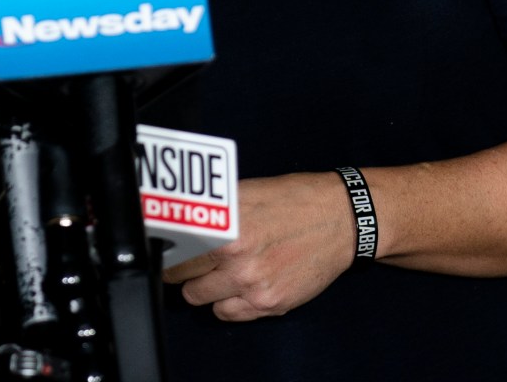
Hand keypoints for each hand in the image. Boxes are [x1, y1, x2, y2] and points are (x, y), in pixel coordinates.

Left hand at [164, 174, 354, 321]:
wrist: (341, 220)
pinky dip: (227, 302)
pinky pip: (228, 313)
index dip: (167, 248)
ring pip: (199, 298)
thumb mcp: (247, 192)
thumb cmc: (295, 200)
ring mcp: (255, 287)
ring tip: (217, 269)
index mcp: (228, 230)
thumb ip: (213, 210)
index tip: (165, 247)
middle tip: (188, 258)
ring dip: (203, 285)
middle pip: (181, 278)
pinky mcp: (271, 304)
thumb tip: (177, 215)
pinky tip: (237, 284)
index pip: (174, 251)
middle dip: (180, 268)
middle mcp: (238, 262)